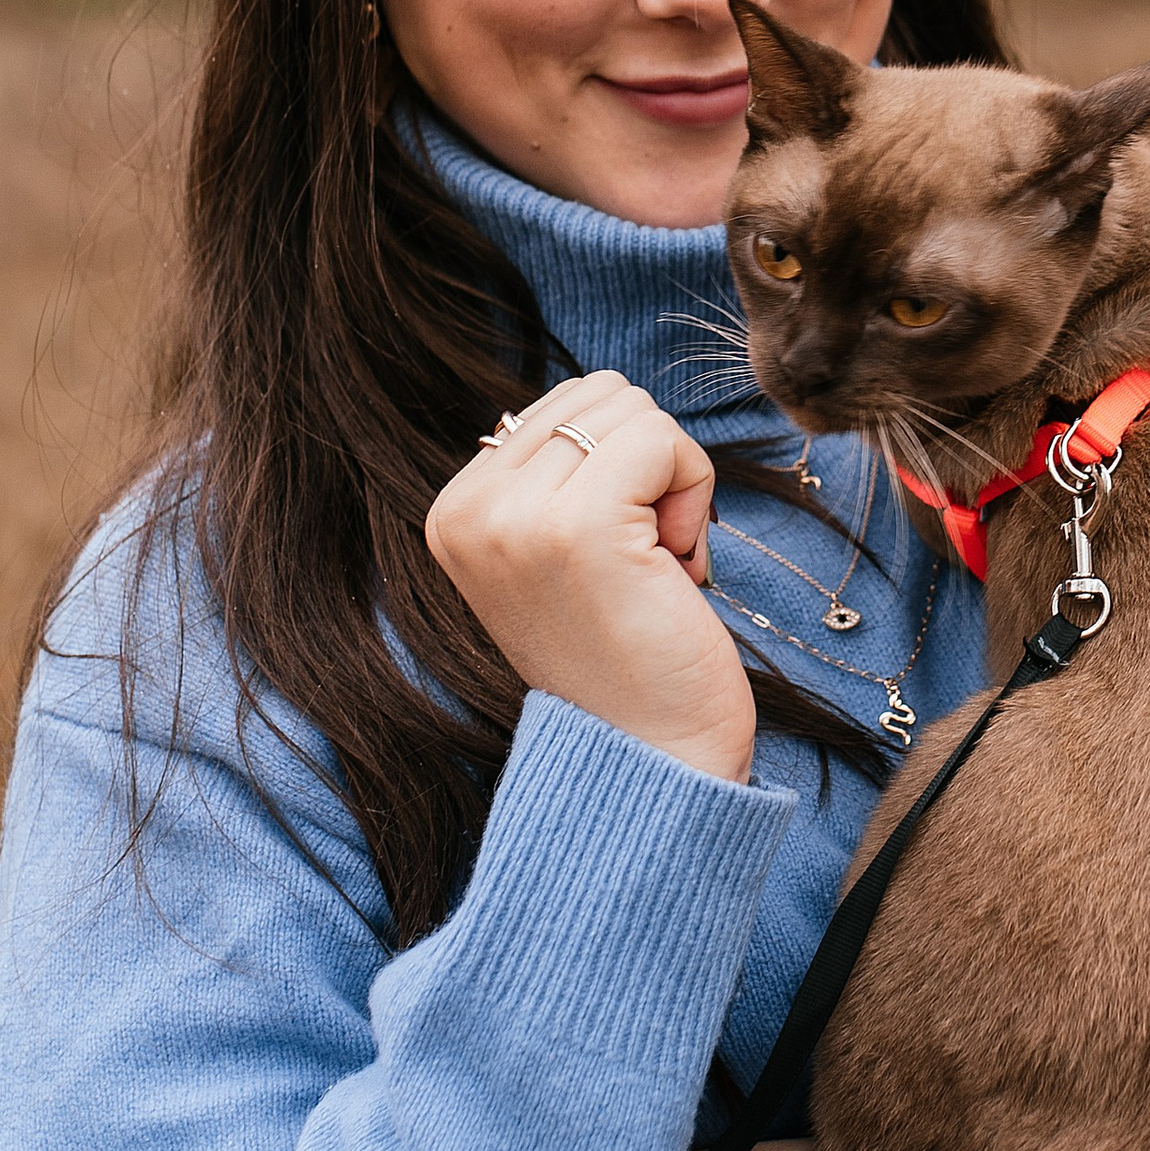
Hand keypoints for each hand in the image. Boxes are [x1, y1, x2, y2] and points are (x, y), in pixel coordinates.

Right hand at [425, 371, 755, 782]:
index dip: (621, 466)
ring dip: (674, 481)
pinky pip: (663, 440)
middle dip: (649, 464)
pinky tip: (677, 566)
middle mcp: (468, 508)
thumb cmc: (627, 653)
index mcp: (454, 509)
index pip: (563, 403)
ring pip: (634, 411)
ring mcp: (516, 516)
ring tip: (656, 566)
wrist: (650, 755)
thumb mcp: (560, 551)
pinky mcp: (580, 526)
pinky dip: (695, 492)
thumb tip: (601, 397)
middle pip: (600, 395)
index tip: (617, 553)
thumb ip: (558, 475)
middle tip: (646, 558)